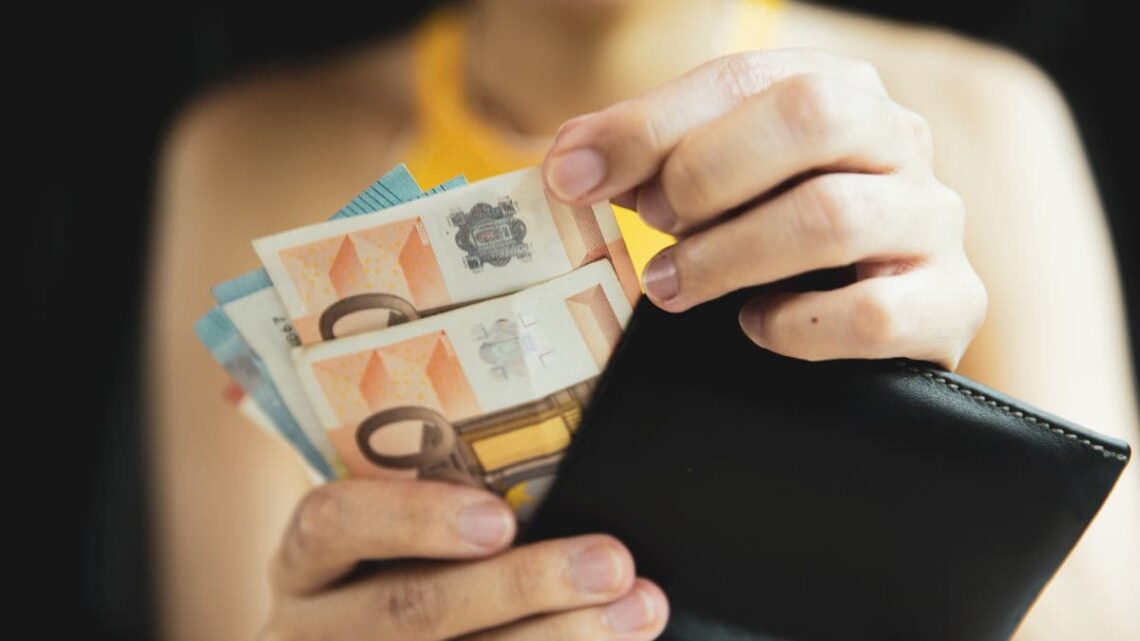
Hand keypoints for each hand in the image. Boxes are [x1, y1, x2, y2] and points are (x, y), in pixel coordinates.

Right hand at [260, 479, 668, 639]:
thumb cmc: (384, 567)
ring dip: (560, 639)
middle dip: (521, 587)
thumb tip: (566, 421)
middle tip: (611, 563)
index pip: (333, 523)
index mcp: (307, 560)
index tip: (501, 519)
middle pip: (410, 610)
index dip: (414, 520)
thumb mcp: (378, 529)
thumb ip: (440, 491)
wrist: (347, 640)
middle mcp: (312, 626)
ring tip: (638, 611)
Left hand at [543, 49, 985, 368]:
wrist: (872, 323)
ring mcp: (934, 220)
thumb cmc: (777, 244)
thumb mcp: (716, 186)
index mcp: (839, 91)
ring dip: (729, 255)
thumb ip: (651, 162)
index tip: (573, 177)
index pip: (742, 78)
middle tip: (652, 225)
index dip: (648, 126)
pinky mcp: (952, 303)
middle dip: (707, 173)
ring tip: (671, 287)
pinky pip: (875, 313)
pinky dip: (796, 326)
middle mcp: (899, 139)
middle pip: (811, 115)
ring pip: (834, 215)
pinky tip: (758, 327)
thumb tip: (569, 162)